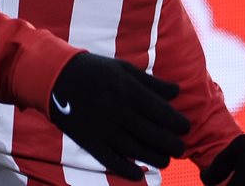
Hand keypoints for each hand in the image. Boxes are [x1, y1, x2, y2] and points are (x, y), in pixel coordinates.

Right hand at [49, 52, 189, 179]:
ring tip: (165, 160)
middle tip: (180, 149)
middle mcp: (119, 111)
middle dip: (172, 145)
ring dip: (155, 159)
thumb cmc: (97, 70)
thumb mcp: (125, 69)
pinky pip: (111, 160)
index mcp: (129, 91)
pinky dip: (126, 170)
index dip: (178, 123)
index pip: (161, 112)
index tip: (186, 128)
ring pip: (136, 150)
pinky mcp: (90, 141)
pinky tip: (138, 174)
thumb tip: (177, 92)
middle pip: (152, 134)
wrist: (58, 78)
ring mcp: (104, 128)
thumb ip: (152, 82)